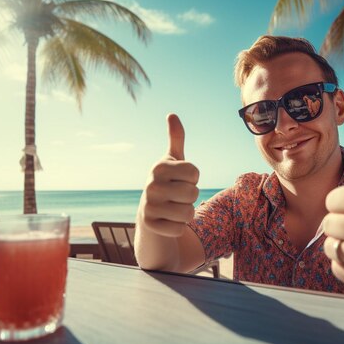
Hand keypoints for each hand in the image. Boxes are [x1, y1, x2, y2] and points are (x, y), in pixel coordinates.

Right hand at [139, 114, 199, 236]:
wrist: (150, 213)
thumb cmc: (168, 183)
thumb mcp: (173, 161)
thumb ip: (176, 139)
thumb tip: (172, 114)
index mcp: (159, 167)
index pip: (194, 173)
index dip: (193, 178)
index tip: (181, 179)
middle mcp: (151, 185)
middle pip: (193, 193)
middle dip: (191, 197)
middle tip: (177, 196)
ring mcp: (149, 206)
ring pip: (188, 213)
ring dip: (186, 213)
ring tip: (174, 208)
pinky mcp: (150, 225)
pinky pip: (180, 229)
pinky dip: (178, 227)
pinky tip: (167, 222)